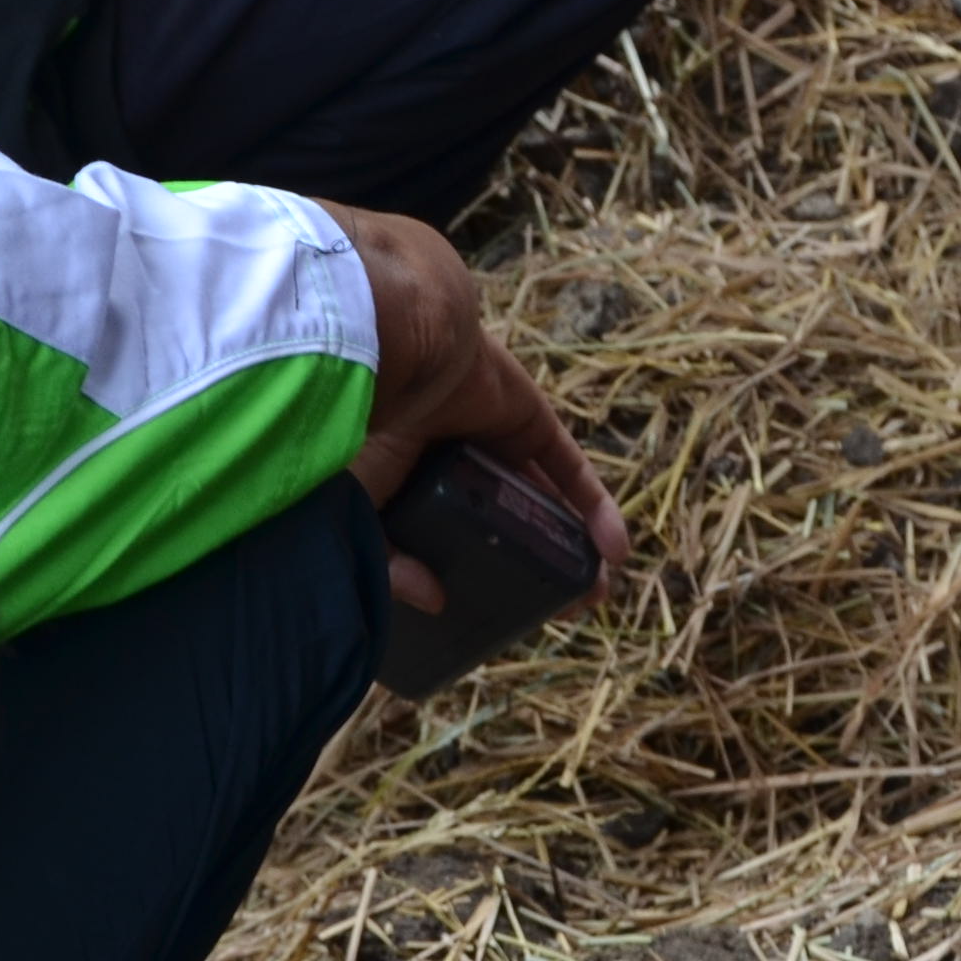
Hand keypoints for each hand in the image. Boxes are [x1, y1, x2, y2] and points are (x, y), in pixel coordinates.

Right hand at [331, 206, 626, 611]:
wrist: (374, 343)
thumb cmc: (344, 426)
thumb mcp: (351, 511)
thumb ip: (386, 562)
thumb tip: (434, 601)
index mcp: (390, 480)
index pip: (433, 535)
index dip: (457, 571)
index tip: (482, 618)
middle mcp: (440, 458)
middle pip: (495, 519)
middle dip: (525, 564)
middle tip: (551, 612)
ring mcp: (485, 435)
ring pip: (535, 495)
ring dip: (567, 541)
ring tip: (593, 593)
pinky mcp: (522, 415)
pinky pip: (564, 464)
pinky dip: (591, 503)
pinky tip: (616, 548)